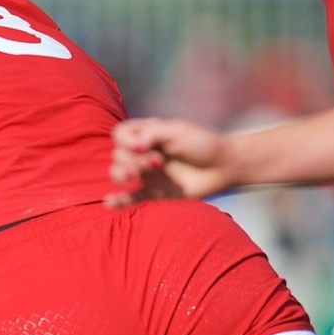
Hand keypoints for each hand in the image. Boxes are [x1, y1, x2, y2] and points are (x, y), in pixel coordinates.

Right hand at [107, 117, 230, 206]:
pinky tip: (109, 203)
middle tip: (159, 162)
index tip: (141, 146)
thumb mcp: (177, 131)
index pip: (119, 134)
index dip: (125, 140)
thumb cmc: (202, 143)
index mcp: (146, 135)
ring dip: (122, 174)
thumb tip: (134, 146)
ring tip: (135, 176)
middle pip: (117, 155)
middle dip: (132, 159)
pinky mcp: (154, 193)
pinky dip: (119, 201)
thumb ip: (152, 134)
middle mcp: (142, 153)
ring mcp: (147, 174)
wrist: (224, 166)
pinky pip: (131, 198)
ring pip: (119, 174)